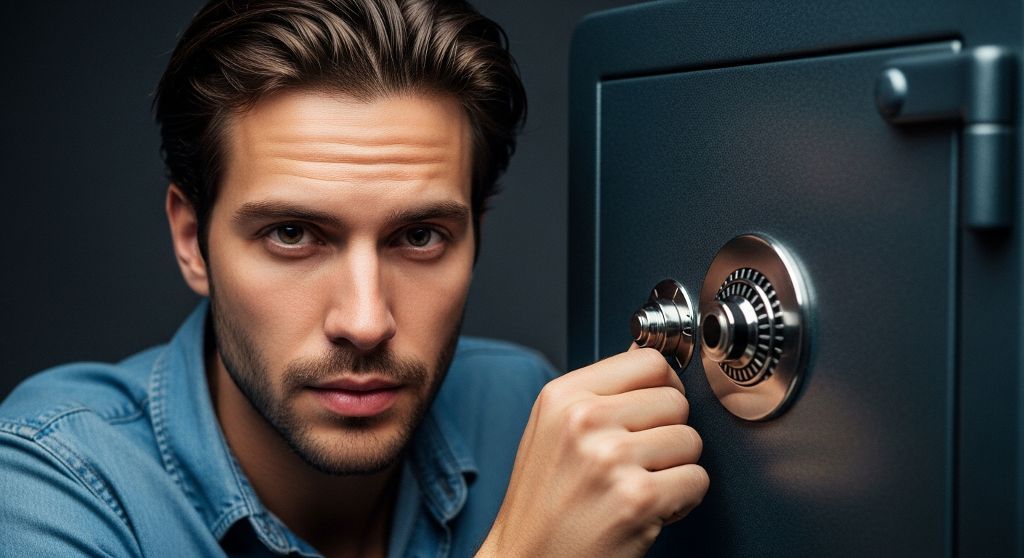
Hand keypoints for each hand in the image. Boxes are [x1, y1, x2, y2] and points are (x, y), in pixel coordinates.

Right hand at [477, 347, 707, 556]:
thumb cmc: (544, 500)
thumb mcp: (553, 428)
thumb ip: (600, 392)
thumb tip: (651, 360)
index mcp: (564, 396)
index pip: (649, 361)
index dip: (663, 386)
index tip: (655, 406)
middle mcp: (585, 421)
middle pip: (676, 400)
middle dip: (668, 431)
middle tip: (639, 459)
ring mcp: (612, 458)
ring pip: (691, 440)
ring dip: (676, 468)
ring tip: (640, 483)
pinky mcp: (638, 498)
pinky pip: (697, 480)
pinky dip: (683, 500)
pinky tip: (650, 507)